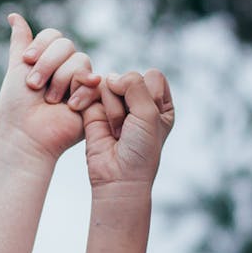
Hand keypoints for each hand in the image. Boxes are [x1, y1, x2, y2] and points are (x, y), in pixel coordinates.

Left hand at [0, 13, 99, 166]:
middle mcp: (66, 69)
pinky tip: (69, 107)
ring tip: (51, 101)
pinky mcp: (94, 98)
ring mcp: (81, 83)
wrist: (27, 135)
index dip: (42, 46)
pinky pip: (93, 80)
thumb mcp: (16, 68)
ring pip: (80, 61)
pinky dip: (78, 93)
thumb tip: (13, 14)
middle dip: (48, 65)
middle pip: (67, 46)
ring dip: (60, 81)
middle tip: (35, 87)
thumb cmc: (17, 106)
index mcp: (49, 60)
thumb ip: (20, 43)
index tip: (27, 62)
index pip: (54, 36)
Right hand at [82, 69, 173, 192]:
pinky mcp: (94, 110)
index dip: (148, 92)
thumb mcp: (149, 114)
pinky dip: (90, 100)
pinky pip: (91, 91)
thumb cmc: (140, 150)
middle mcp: (138, 102)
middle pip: (130, 77)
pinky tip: (96, 120)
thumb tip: (110, 77)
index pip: (154, 76)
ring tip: (116, 131)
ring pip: (110, 84)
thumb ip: (134, 85)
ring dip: (113, 109)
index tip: (148, 118)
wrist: (117, 176)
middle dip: (128, 102)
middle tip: (129, 128)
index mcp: (160, 104)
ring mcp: (116, 105)